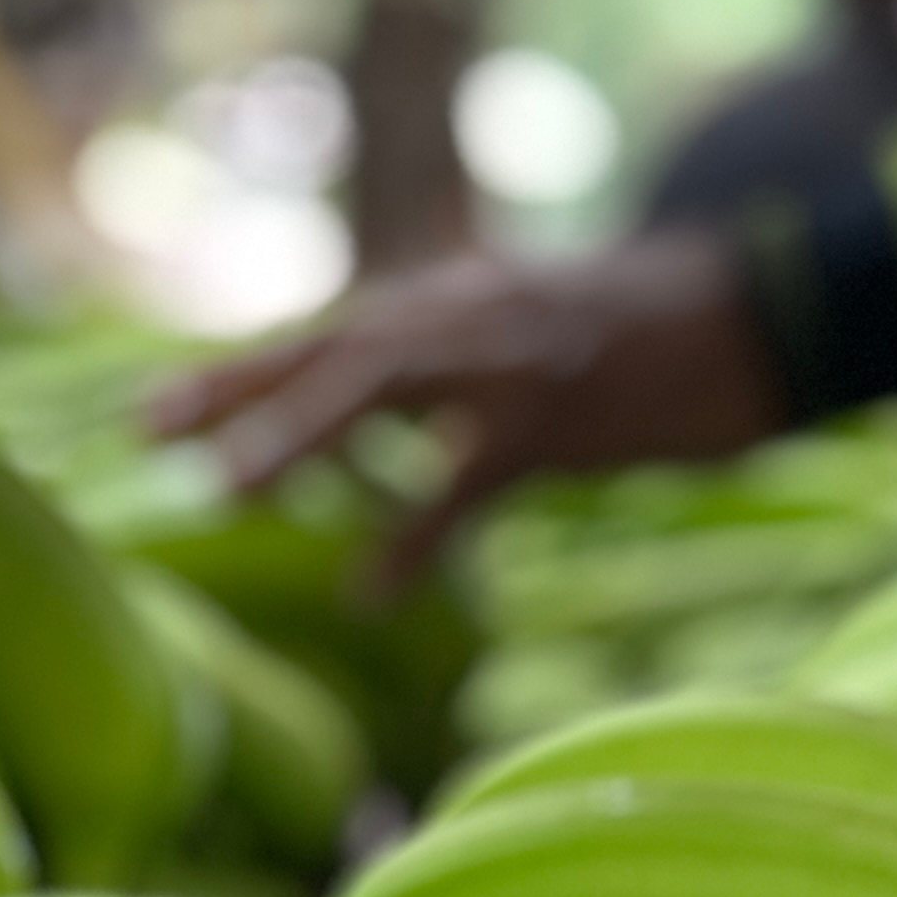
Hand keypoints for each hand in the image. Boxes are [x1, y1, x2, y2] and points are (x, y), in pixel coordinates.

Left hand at [144, 226, 785, 588]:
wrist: (745, 315)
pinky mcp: (556, 421)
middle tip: (153, 431)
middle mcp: (462, 317)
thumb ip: (441, 357)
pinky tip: (369, 592)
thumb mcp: (520, 326)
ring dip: (303, 436)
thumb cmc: (629, 335)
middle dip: (239, 392)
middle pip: (330, 352)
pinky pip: (469, 482)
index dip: (237, 375)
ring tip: (231, 487)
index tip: (150, 413)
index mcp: (446, 304)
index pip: (322, 337)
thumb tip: (366, 395)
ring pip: (383, 388)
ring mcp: (508, 364)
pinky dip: (417, 537)